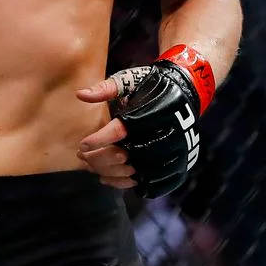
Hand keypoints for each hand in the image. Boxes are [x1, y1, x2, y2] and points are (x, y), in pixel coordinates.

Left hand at [77, 60, 201, 197]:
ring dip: (114, 175)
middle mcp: (164, 133)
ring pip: (139, 173)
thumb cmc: (151, 86)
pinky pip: (155, 183)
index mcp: (150, 112)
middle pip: (126, 155)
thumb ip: (105, 89)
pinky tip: (118, 178)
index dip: (98, 140)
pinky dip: (134, 184)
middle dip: (101, 159)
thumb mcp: (129, 81)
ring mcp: (175, 151)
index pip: (119, 131)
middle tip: (85, 158)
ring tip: (98, 172)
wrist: (186, 90)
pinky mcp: (181, 163)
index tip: (82, 145)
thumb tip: (79, 95)